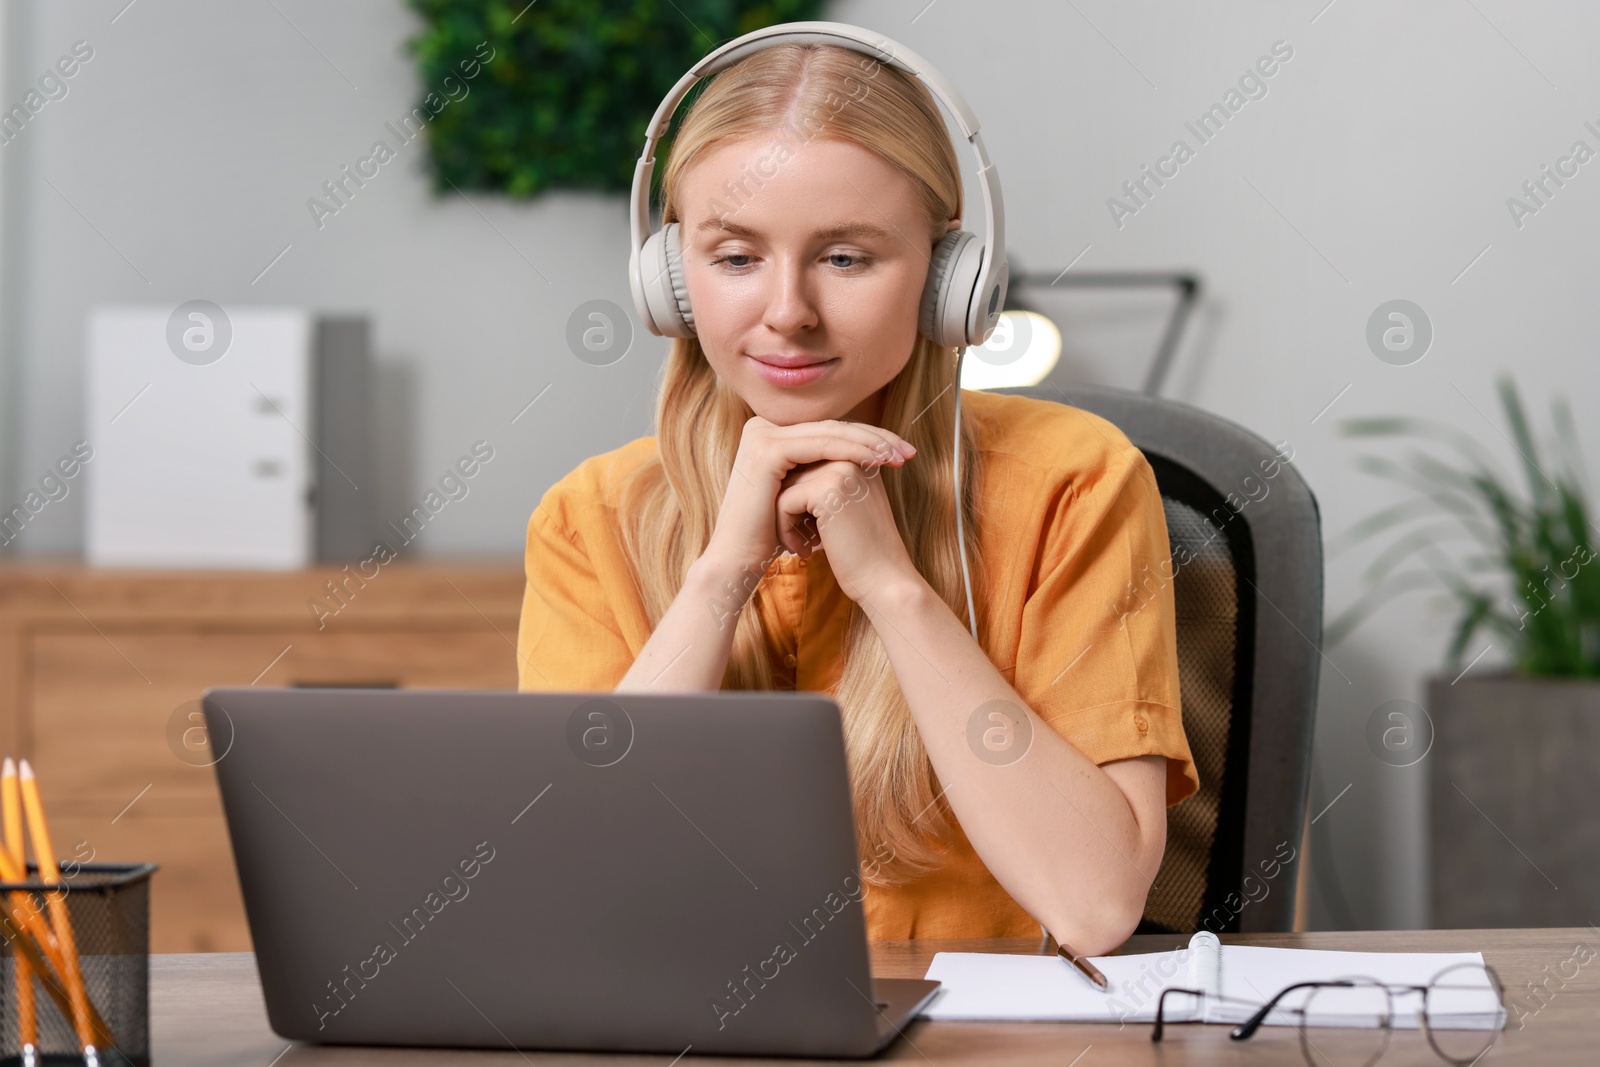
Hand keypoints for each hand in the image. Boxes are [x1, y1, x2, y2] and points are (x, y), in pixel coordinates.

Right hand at [702, 416, 913, 589]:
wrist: (738, 561)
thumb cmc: (773, 536)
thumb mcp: (803, 495)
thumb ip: (824, 469)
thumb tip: (868, 453)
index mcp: (770, 433)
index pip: (828, 429)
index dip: (867, 438)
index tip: (901, 452)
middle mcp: (762, 427)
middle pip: (831, 427)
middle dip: (874, 438)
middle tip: (908, 451)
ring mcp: (762, 435)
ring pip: (829, 433)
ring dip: (870, 443)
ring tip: (898, 457)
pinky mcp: (767, 449)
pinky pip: (820, 445)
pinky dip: (852, 451)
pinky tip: (876, 461)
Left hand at [776, 456, 920, 604]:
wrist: (886, 581)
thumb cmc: (862, 551)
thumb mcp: (847, 507)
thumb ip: (823, 484)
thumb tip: (781, 476)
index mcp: (860, 455)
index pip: (807, 463)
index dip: (801, 498)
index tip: (812, 528)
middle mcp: (852, 455)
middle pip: (794, 471)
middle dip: (791, 506)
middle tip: (804, 538)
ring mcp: (841, 470)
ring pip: (785, 485)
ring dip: (785, 519)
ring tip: (803, 544)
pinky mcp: (827, 490)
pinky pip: (784, 501)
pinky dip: (785, 529)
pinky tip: (804, 550)